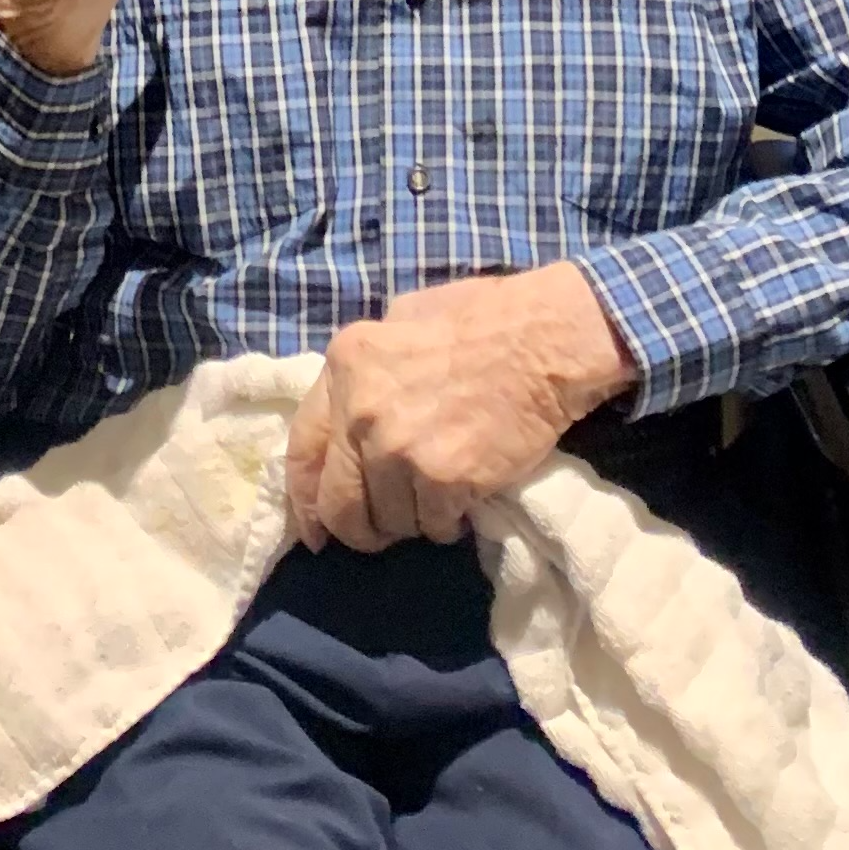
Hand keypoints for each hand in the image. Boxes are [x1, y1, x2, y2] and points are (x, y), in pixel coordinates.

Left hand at [285, 266, 636, 552]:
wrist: (546, 339)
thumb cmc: (482, 318)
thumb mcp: (403, 320)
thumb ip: (365, 370)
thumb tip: (347, 420)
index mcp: (344, 366)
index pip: (302, 450)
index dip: (303, 498)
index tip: (315, 528)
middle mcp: (360, 412)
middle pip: (338, 502)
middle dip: (356, 528)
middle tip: (380, 531)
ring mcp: (399, 450)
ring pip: (388, 520)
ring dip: (410, 520)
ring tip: (436, 499)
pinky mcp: (442, 480)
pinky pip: (432, 525)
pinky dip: (446, 523)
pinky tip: (462, 502)